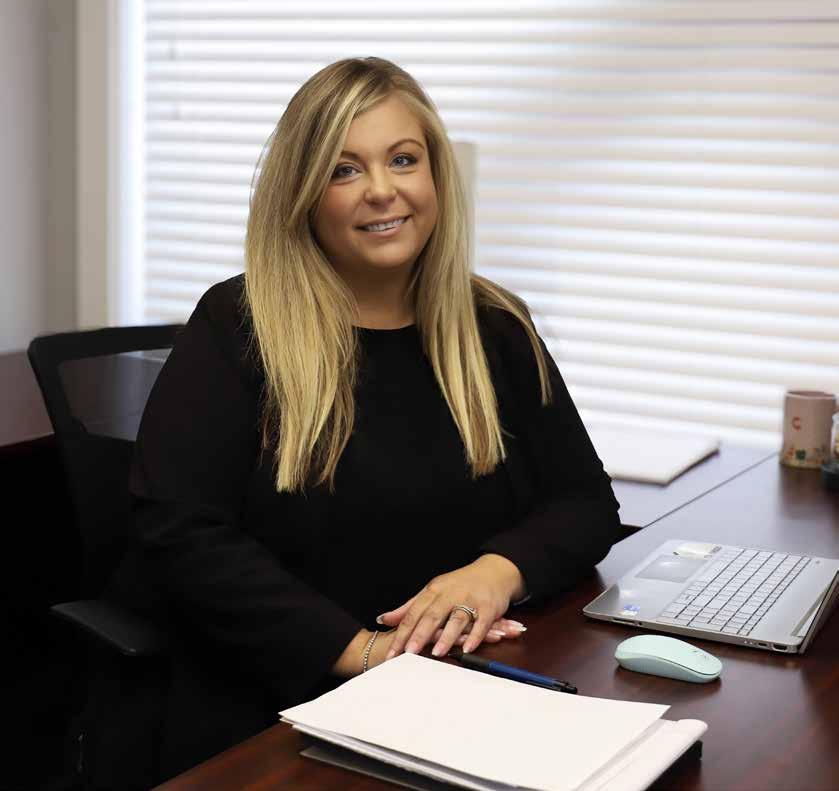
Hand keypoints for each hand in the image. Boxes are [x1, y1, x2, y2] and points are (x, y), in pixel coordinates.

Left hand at [376, 553, 525, 659]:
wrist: (494, 571)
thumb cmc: (460, 584)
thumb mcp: (432, 591)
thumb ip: (409, 607)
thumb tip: (384, 619)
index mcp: (434, 590)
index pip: (414, 613)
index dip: (403, 632)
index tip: (393, 651)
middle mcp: (450, 594)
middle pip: (433, 615)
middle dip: (420, 634)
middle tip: (409, 652)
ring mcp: (470, 600)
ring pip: (457, 618)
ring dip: (447, 636)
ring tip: (437, 652)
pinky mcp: (488, 607)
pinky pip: (481, 623)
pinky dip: (475, 636)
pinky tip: (467, 648)